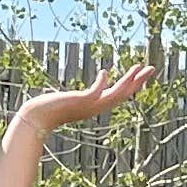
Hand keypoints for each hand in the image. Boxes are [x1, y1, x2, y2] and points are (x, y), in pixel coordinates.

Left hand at [15, 65, 150, 132]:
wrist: (35, 119)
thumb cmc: (48, 110)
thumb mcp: (69, 101)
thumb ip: (79, 97)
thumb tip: (81, 93)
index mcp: (94, 107)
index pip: (118, 95)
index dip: (131, 85)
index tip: (140, 75)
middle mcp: (95, 108)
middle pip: (123, 94)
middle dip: (138, 81)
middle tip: (151, 68)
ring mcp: (89, 106)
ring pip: (115, 93)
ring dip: (129, 81)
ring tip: (139, 67)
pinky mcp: (80, 101)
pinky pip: (96, 92)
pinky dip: (101, 83)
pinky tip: (104, 71)